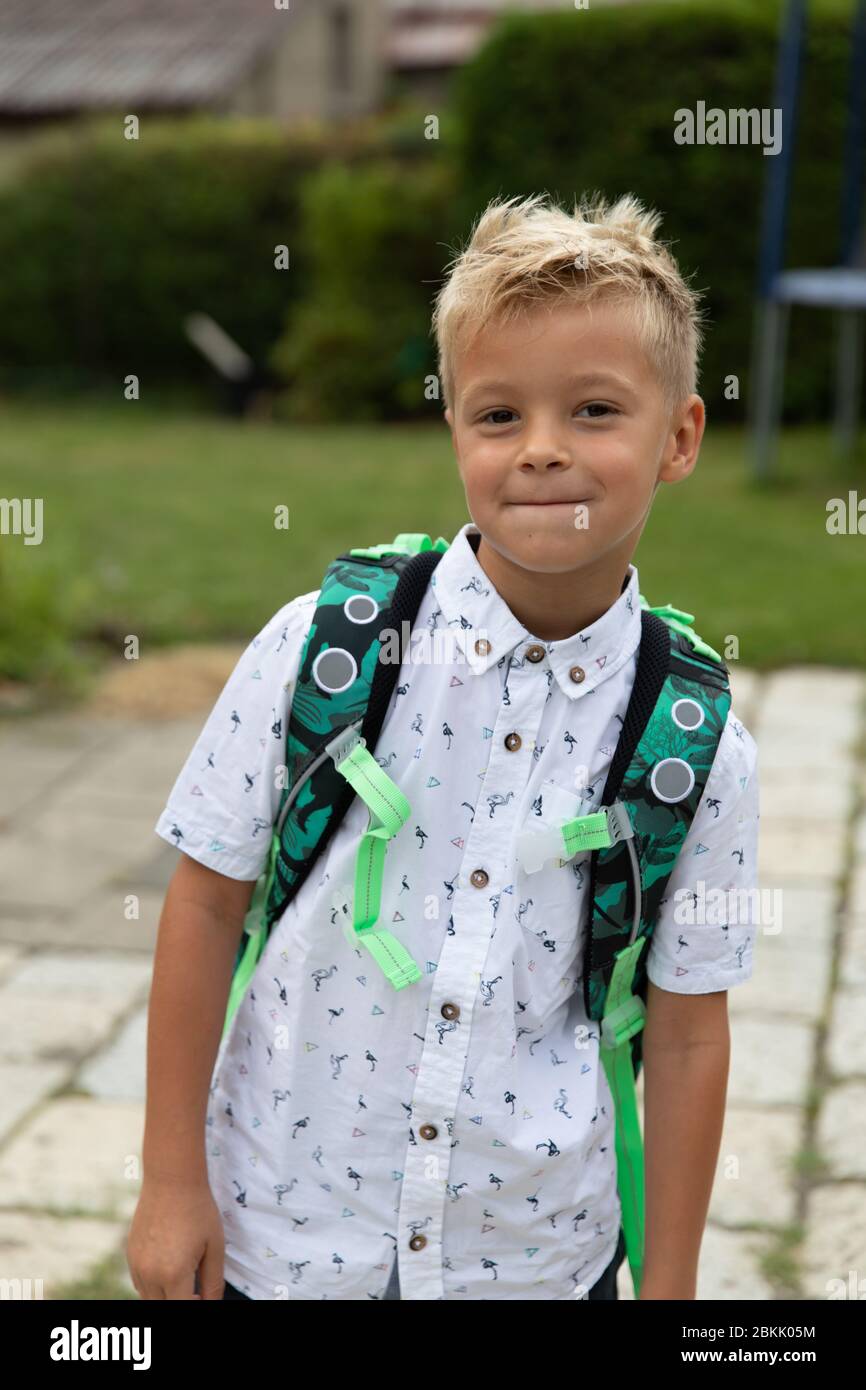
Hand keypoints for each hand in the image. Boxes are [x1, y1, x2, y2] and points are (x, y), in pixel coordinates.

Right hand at [126, 1178, 224, 1299]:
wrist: (172, 1179)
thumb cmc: (198, 1210)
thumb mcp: (214, 1247)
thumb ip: (213, 1283)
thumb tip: (210, 1304)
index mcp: (174, 1274)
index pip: (181, 1309)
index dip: (194, 1306)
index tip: (202, 1297)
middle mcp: (150, 1273)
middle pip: (162, 1307)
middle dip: (179, 1302)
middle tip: (195, 1290)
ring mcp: (136, 1264)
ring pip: (148, 1297)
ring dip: (165, 1295)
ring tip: (183, 1277)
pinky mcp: (129, 1254)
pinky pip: (139, 1282)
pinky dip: (152, 1285)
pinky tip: (168, 1267)